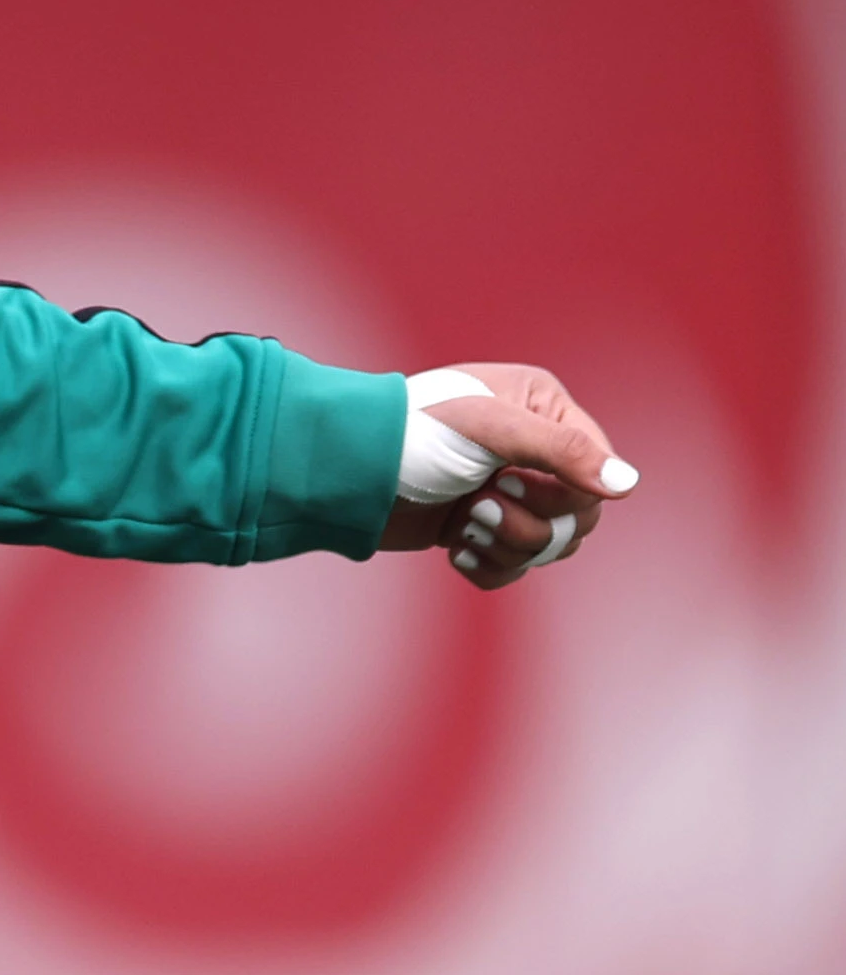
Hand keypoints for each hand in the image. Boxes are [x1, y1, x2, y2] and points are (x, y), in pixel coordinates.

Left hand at [376, 361, 634, 590]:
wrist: (344, 473)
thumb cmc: (411, 433)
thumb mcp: (489, 429)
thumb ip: (563, 452)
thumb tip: (628, 484)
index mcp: (541, 408)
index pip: (597, 470)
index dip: (563, 491)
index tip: (507, 479)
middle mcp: (532, 448)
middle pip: (581, 517)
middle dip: (529, 522)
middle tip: (478, 503)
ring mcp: (507, 490)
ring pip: (550, 546)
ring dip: (505, 543)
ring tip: (462, 522)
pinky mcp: (481, 526)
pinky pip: (514, 566)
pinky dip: (488, 565)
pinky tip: (455, 549)